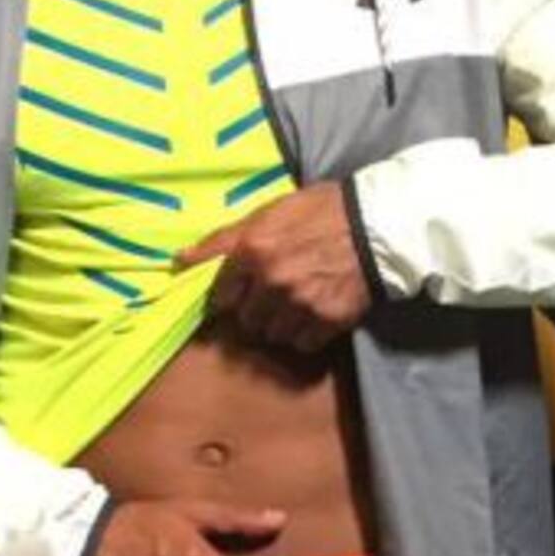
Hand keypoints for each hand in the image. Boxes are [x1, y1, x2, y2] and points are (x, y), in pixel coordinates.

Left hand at [175, 181, 371, 351]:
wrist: (376, 226)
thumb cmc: (319, 212)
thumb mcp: (268, 213)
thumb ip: (223, 239)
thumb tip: (179, 260)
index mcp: (253, 250)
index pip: (220, 295)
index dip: (230, 295)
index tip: (240, 293)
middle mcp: (272, 281)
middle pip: (246, 320)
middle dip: (257, 309)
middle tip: (277, 292)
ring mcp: (299, 303)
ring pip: (273, 334)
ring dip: (281, 323)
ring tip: (299, 301)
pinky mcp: (326, 321)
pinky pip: (302, 343)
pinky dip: (307, 333)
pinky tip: (316, 310)